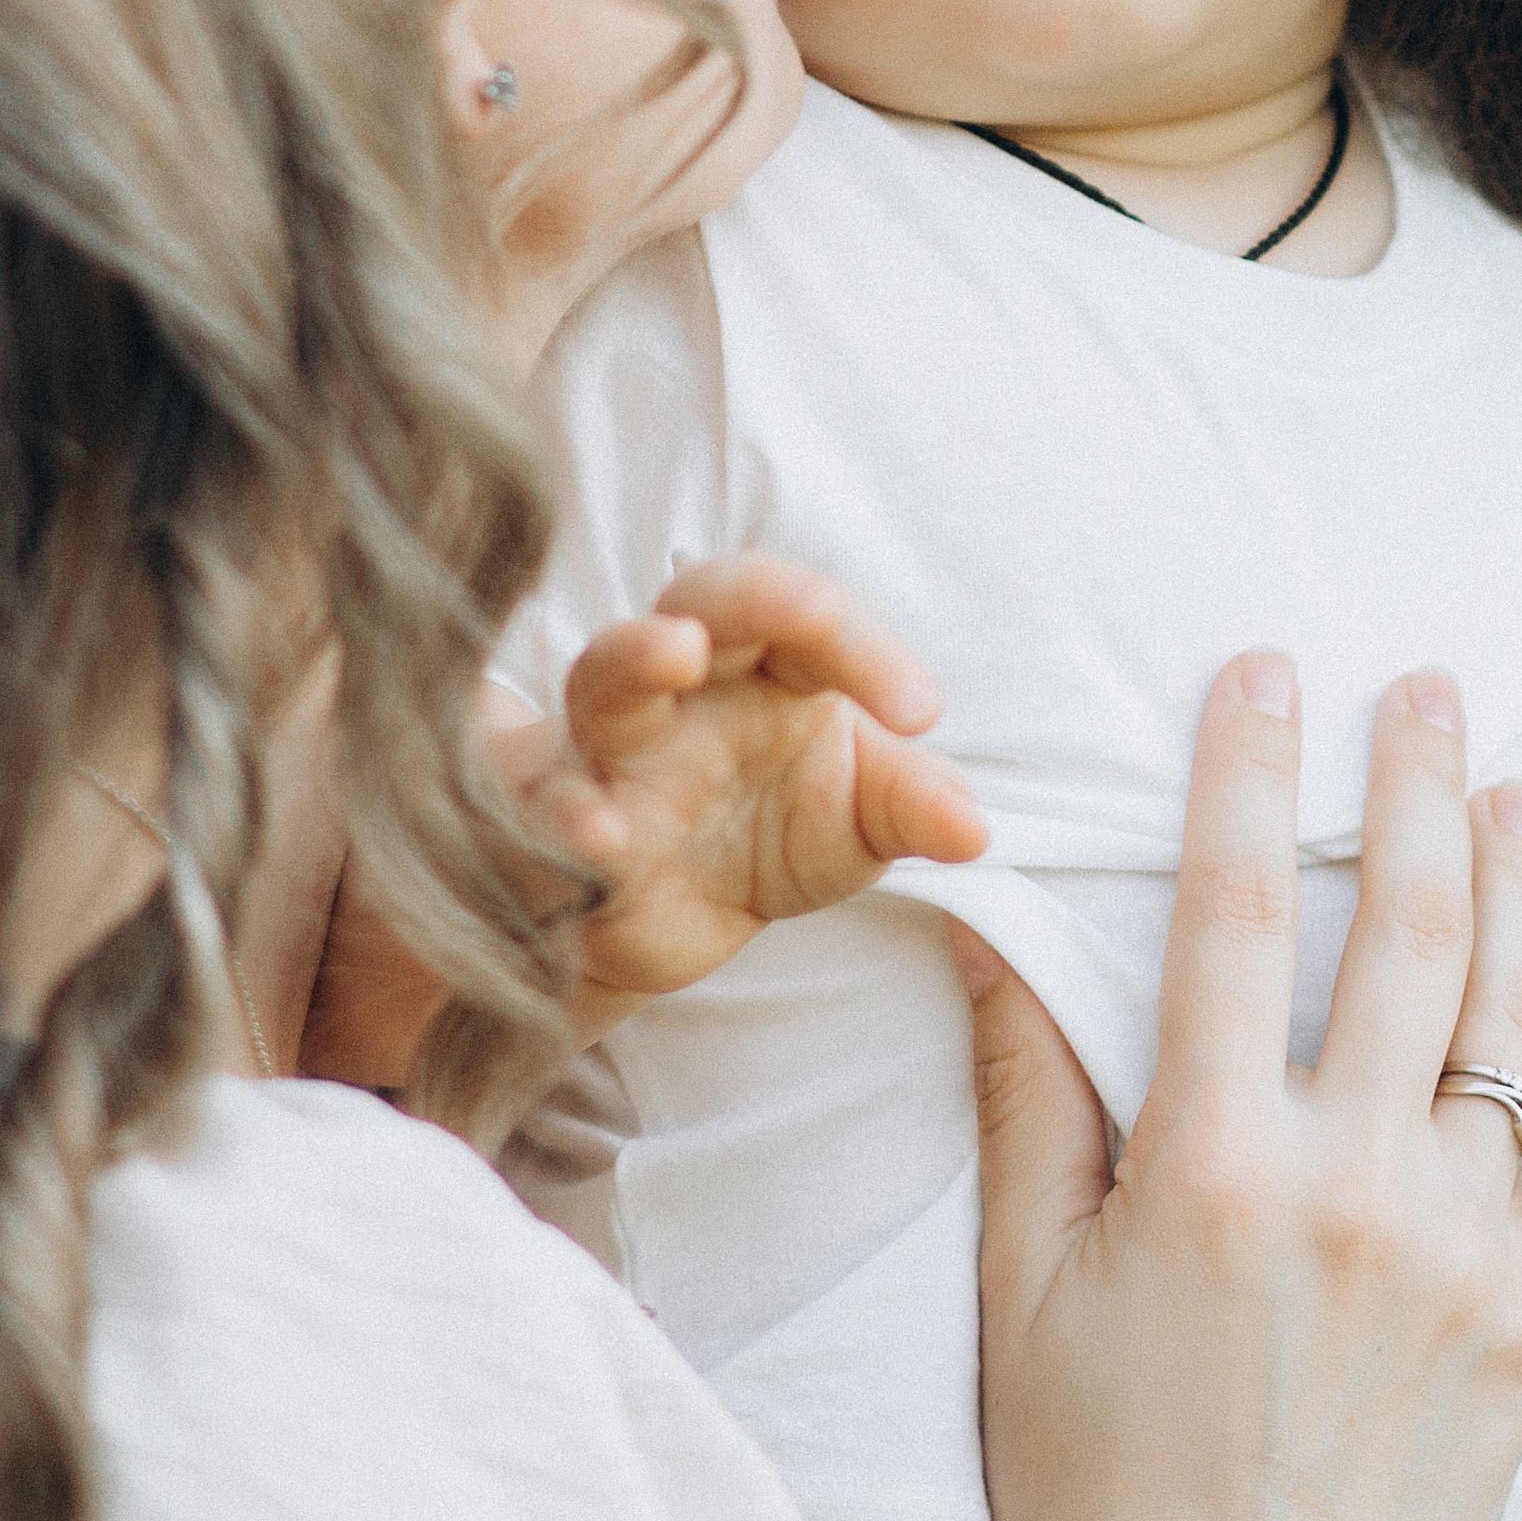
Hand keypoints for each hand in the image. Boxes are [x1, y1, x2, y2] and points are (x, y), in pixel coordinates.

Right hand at [523, 551, 986, 1024]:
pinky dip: (568, 818)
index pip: (809, 616)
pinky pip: (546, 809)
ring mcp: (611, 752)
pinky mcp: (561, 832)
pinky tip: (600, 836)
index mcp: (765, 665)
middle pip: (701, 598)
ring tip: (676, 654)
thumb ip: (911, 810)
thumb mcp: (858, 822)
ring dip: (635, 659)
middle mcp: (684, 689)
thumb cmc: (770, 834)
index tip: (922, 714)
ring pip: (603, 679)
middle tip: (806, 612)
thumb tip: (974, 829)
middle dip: (751, 595)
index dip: (867, 647)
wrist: (676, 925)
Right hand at [962, 653, 1521, 1520]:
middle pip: (1403, 927)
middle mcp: (1352, 1187)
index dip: (1250, 770)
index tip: (1266, 670)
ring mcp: (1464, 1256)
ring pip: (1513, 1018)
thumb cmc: (1097, 1494)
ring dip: (1519, 881)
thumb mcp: (1026, 1288)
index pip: (1237, 909)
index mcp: (1211, 1164)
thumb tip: (987, 931)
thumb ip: (1026, 1096)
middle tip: (1425, 684)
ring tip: (1515, 786)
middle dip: (1413, 780)